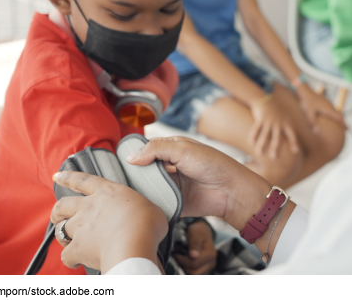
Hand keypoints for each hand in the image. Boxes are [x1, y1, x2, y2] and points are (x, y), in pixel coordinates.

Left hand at [50, 172, 167, 273]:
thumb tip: (146, 218)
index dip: (68, 177)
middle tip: (58, 214)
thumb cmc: (145, 225)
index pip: (83, 180)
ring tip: (65, 239)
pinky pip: (67, 255)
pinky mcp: (78, 248)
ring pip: (60, 228)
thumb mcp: (150, 208)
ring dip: (61, 234)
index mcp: (107, 192)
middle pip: (63, 204)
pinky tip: (76, 261)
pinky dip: (70, 258)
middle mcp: (89, 207)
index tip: (58, 176)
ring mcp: (81, 227)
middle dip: (58, 210)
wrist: (133, 245)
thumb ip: (141, 210)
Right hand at [127, 137, 272, 229]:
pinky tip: (139, 201)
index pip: (147, 149)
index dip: (135, 153)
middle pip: (145, 169)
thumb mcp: (183, 149)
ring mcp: (172, 184)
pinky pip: (156, 202)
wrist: (230, 191)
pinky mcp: (174, 202)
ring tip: (127, 189)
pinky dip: (149, 202)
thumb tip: (131, 157)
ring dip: (141, 187)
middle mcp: (171, 166)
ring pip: (149, 186)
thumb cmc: (213, 164)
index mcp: (173, 149)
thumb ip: (156, 149)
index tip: (120, 159)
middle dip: (135, 172)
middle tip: (122, 177)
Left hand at [174, 221, 216, 274]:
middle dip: (183, 265)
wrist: (202, 231)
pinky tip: (185, 263)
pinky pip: (196, 275)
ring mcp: (209, 267)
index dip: (182, 260)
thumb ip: (194, 244)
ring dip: (185, 269)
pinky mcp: (206, 269)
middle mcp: (211, 262)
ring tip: (181, 260)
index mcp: (210, 254)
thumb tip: (193, 256)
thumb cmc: (198, 231)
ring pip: (194, 275)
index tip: (175, 253)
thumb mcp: (196, 234)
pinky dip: (189, 271)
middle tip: (177, 256)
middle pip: (194, 272)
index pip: (194, 264)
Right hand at [248, 96, 298, 158]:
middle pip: (277, 137)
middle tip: (273, 157)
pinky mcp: (260, 118)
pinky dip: (253, 136)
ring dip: (261, 145)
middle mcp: (278, 122)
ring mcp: (269, 120)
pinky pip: (256, 128)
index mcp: (287, 123)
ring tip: (258, 153)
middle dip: (274, 147)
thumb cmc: (277, 112)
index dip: (293, 142)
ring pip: (265, 134)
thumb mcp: (286, 118)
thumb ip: (288, 129)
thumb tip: (293, 143)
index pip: (291, 134)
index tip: (295, 151)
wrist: (265, 100)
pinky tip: (251, 143)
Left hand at [295, 85, 346, 132]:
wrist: (304, 90)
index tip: (347, 130)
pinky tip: (329, 116)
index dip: (344, 124)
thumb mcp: (309, 113)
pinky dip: (333, 114)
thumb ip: (313, 122)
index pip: (339, 118)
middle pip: (339, 115)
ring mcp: (327, 103)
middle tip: (345, 129)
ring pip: (335, 111)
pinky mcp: (323, 101)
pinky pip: (331, 109)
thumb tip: (316, 132)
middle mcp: (329, 106)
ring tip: (339, 123)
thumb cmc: (306, 101)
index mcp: (328, 109)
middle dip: (342, 122)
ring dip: (338, 117)